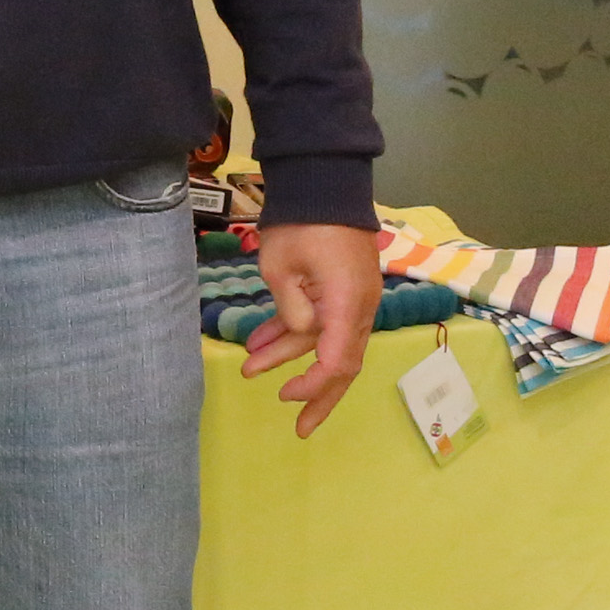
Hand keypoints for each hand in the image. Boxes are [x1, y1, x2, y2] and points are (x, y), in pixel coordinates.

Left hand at [239, 220, 381, 435]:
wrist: (325, 180)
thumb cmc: (302, 221)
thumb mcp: (282, 266)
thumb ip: (291, 308)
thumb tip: (301, 333)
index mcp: (347, 304)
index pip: (337, 362)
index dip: (313, 387)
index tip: (285, 396)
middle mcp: (359, 307)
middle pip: (343, 364)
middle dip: (318, 397)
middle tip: (299, 430)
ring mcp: (354, 298)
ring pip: (326, 341)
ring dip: (289, 354)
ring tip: (250, 367)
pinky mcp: (343, 288)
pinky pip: (323, 321)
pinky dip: (294, 331)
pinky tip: (261, 342)